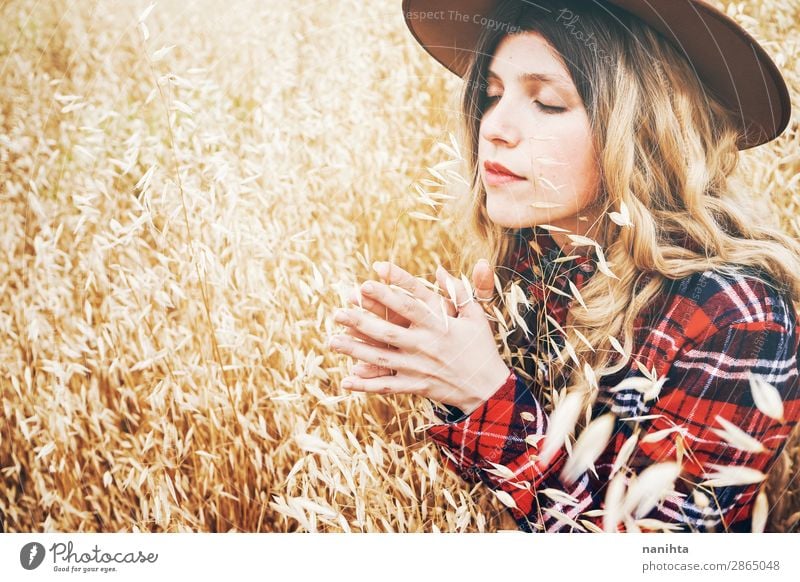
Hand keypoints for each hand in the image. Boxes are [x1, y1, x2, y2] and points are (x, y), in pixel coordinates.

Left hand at [344, 260, 494, 377]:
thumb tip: (440, 269)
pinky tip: (346, 379)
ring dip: (355, 349)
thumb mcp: (475, 316)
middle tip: (339, 311)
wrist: (488, 388)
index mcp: (440, 325)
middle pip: (388, 330)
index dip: (393, 287)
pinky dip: (366, 384)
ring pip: (382, 358)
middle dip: (361, 320)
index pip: (412, 302)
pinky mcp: (416, 385)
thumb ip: (457, 292)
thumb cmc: (481, 347)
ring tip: (332, 340)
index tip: (373, 273)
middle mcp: (426, 345)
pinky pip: (387, 385)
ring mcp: (419, 366)